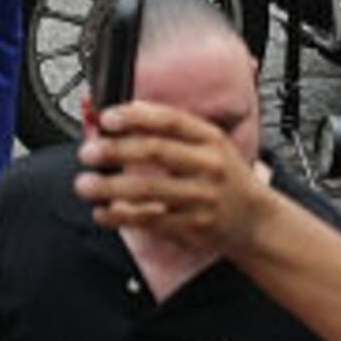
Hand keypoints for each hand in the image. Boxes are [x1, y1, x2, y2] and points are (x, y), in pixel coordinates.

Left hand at [77, 101, 273, 255]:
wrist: (255, 219)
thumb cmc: (225, 177)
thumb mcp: (209, 145)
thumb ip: (170, 131)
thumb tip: (122, 115)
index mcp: (210, 138)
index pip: (170, 120)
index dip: (135, 117)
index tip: (107, 118)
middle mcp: (208, 165)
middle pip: (155, 152)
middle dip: (115, 150)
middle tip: (87, 153)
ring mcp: (202, 197)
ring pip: (149, 189)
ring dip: (110, 187)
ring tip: (84, 185)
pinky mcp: (193, 225)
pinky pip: (151, 220)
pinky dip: (121, 216)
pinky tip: (103, 212)